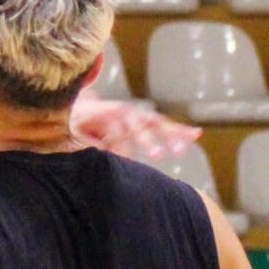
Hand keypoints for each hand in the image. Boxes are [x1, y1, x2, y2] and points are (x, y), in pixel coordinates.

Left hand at [70, 90, 198, 160]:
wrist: (79, 106)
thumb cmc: (74, 125)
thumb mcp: (72, 135)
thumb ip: (86, 146)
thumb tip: (99, 160)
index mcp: (98, 112)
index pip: (112, 126)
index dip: (120, 143)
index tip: (127, 163)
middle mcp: (120, 111)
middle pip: (136, 123)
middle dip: (147, 140)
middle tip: (157, 156)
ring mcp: (134, 114)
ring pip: (154, 123)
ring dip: (168, 135)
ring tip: (180, 150)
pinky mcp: (145, 120)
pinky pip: (163, 124)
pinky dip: (179, 129)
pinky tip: (196, 135)